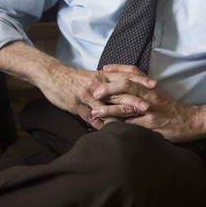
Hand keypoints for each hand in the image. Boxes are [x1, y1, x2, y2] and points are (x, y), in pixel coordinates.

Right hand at [0, 42, 145, 121]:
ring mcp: (87, 95)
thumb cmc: (72, 77)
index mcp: (102, 75)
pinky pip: (91, 116)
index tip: (154, 86)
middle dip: (135, 99)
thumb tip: (119, 91)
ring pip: (107, 105)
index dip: (140, 80)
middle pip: (120, 92)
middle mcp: (97, 84)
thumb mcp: (91, 76)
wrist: (51, 74)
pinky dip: (101, 124)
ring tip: (134, 122)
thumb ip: (105, 83)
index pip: (125, 76)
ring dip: (121, 114)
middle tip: (150, 106)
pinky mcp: (77, 105)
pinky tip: (109, 131)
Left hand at [92, 64, 205, 141]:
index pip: (133, 72)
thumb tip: (127, 79)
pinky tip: (107, 126)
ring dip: (109, 109)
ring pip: (126, 106)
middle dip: (108, 88)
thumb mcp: (159, 92)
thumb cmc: (171, 107)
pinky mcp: (150, 124)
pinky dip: (118, 124)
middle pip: (127, 85)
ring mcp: (150, 109)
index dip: (117, 69)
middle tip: (95, 91)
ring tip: (95, 111)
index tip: (103, 69)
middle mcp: (150, 95)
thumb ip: (144, 85)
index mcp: (151, 86)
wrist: (189, 121)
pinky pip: (132, 124)